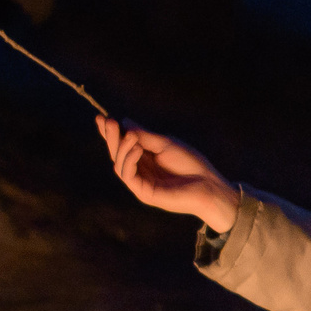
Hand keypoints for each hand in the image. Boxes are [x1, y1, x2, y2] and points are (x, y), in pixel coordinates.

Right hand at [96, 114, 239, 232]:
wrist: (208, 184)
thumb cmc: (191, 164)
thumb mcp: (165, 144)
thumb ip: (144, 135)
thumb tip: (125, 121)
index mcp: (145, 158)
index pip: (123, 145)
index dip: (111, 133)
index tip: (102, 117)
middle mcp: (140, 171)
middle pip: (117, 154)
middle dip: (111, 137)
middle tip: (107, 121)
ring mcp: (141, 183)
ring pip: (119, 164)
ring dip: (121, 147)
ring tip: (130, 135)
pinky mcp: (144, 193)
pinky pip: (128, 176)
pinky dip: (129, 160)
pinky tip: (137, 149)